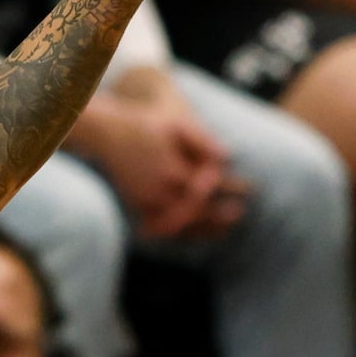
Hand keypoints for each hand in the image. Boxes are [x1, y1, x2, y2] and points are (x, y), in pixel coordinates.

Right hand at [81, 92, 246, 240]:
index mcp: (173, 171)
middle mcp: (159, 192)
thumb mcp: (176, 124)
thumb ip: (204, 140)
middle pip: (197, 213)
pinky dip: (180, 232)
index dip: (232, 189)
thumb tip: (228, 157)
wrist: (106, 133)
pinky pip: (163, 227)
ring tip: (222, 230)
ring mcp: (146, 201)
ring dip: (203, 230)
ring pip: (180, 226)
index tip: (249, 189)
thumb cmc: (144, 124)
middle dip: (220, 216)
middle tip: (238, 213)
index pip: (210, 188)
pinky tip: (193, 230)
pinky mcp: (137, 205)